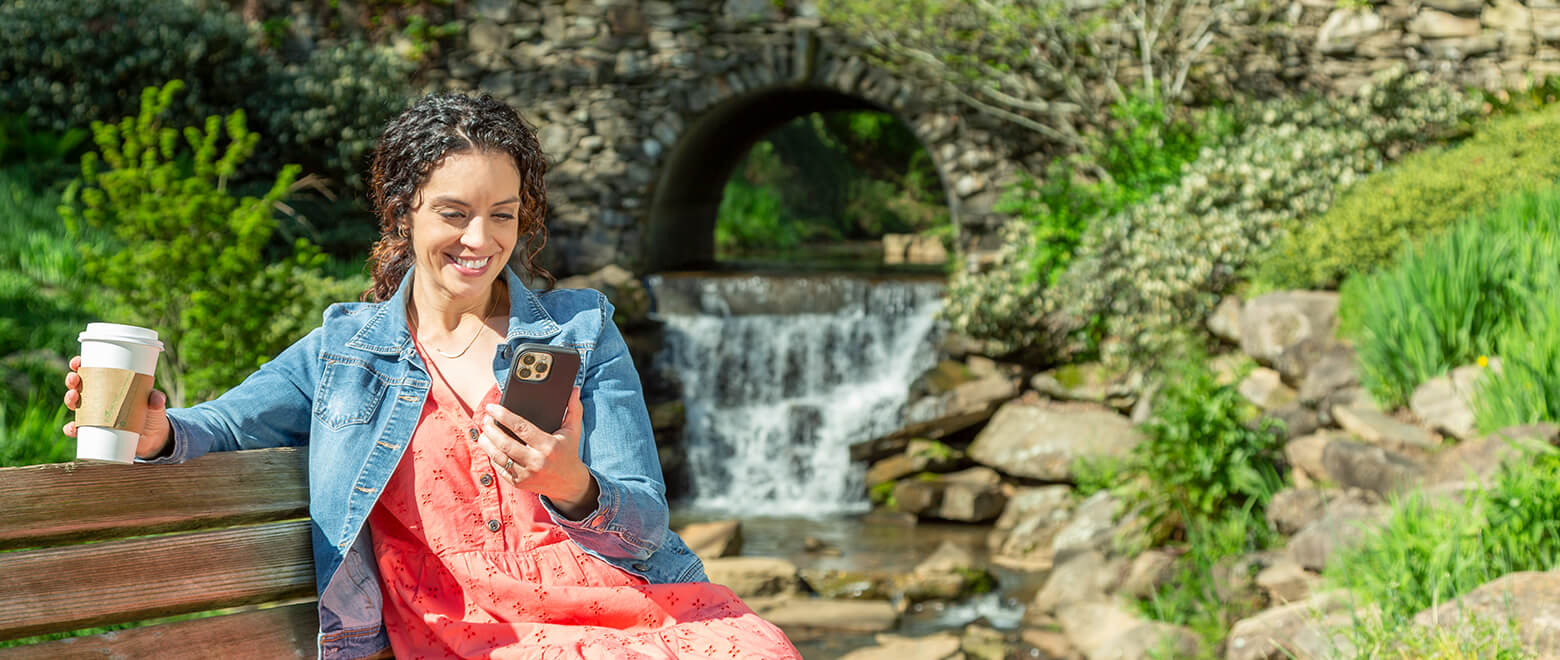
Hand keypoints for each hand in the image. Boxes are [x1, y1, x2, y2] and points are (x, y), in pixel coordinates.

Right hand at [62, 355, 172, 458]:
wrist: (153, 438)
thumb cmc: (152, 413)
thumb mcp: (156, 404)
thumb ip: (157, 400)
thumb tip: (156, 399)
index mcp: (110, 384)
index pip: (91, 370)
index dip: (80, 364)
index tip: (78, 361)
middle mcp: (98, 398)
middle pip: (79, 385)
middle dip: (72, 380)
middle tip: (75, 379)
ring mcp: (94, 414)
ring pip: (75, 404)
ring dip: (69, 399)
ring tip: (73, 398)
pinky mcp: (94, 431)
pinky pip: (77, 430)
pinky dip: (72, 429)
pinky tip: (72, 428)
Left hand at [476, 388, 597, 517]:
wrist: (569, 484)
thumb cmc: (568, 451)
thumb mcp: (573, 431)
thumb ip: (573, 409)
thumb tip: (574, 389)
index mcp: (549, 446)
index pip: (521, 428)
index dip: (503, 416)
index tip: (491, 407)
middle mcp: (537, 461)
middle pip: (505, 443)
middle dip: (491, 428)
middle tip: (485, 418)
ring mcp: (526, 474)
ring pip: (498, 456)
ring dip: (486, 442)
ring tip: (484, 431)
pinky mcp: (519, 483)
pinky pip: (500, 468)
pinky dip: (492, 455)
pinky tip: (490, 446)